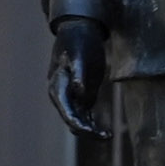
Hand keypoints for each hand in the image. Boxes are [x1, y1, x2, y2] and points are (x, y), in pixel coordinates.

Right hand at [48, 17, 109, 137]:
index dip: (80, 125)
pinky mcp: (80, 94)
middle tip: (106, 136)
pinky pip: (84, 113)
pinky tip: (104, 131)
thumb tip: (78, 90)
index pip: (67, 112)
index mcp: (57, 87)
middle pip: (71, 120)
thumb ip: (78, 73)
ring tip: (107, 136)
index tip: (93, 132)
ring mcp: (71, 95)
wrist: (79, 29)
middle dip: (87, 131)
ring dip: (90, 130)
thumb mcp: (79, 55)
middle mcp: (61, 95)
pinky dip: (92, 123)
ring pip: (77, 119)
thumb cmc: (78, 41)